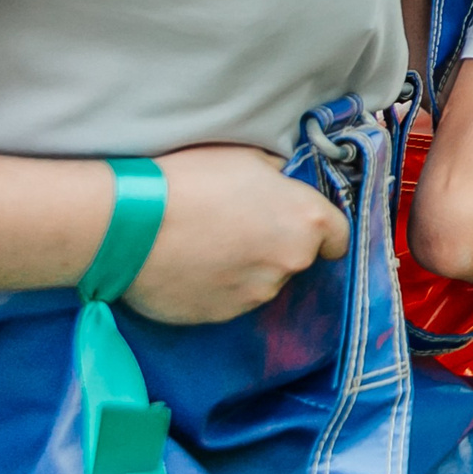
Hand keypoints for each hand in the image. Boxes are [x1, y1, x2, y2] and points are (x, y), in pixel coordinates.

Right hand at [122, 145, 348, 324]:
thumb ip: (276, 176)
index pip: (338, 238)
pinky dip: (216, 288)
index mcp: (307, 221)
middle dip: (275, 245)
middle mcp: (290, 263)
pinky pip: (228, 300)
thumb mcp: (248, 157)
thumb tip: (279, 180)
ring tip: (207, 246)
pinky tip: (190, 266)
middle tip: (237, 226)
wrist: (134, 224)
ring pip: (261, 281)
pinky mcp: (221, 317)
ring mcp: (255, 294)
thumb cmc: (193, 179)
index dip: (322, 232)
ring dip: (245, 268)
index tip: (298, 225)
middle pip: (295, 258)